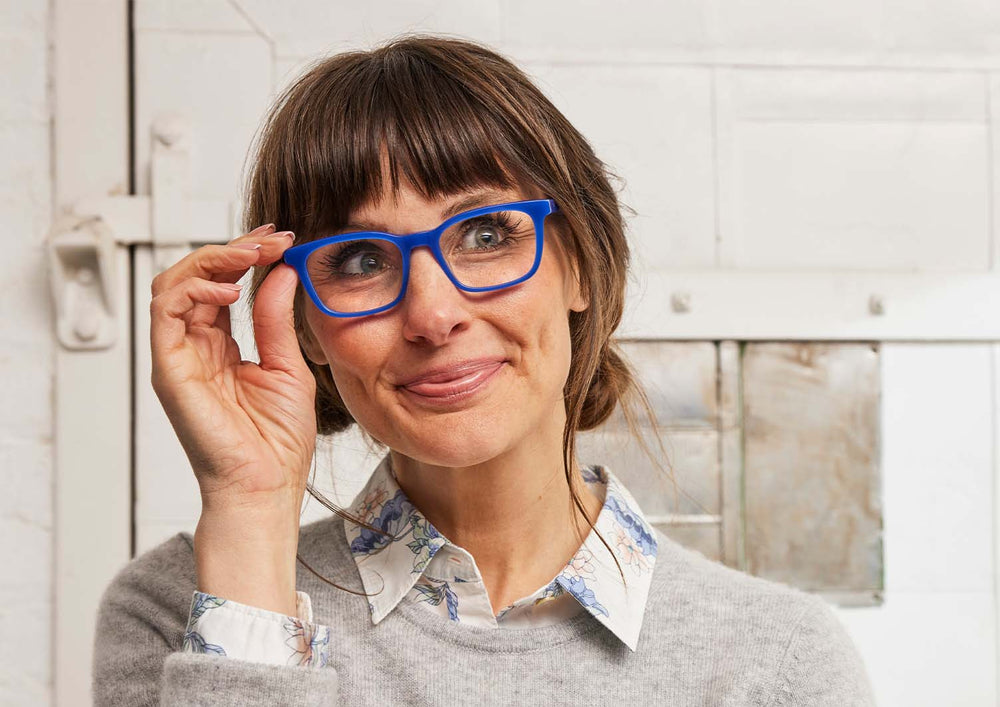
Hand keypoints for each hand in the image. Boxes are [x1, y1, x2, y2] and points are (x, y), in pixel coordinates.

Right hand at [149, 224, 316, 515]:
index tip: (281, 239)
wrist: (267, 486)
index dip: (246, 255)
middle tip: (271, 239)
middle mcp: (195, 347)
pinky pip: (166, 312)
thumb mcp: (287, 365)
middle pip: (195, 277)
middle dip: (232, 248)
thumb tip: (280, 271)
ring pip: (174, 284)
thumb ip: (275, 318)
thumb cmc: (278, 440)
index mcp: (221, 347)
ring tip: (251, 255)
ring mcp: (179, 357)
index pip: (223, 285)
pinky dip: (194, 289)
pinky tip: (230, 288)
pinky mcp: (170, 369)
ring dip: (213, 259)